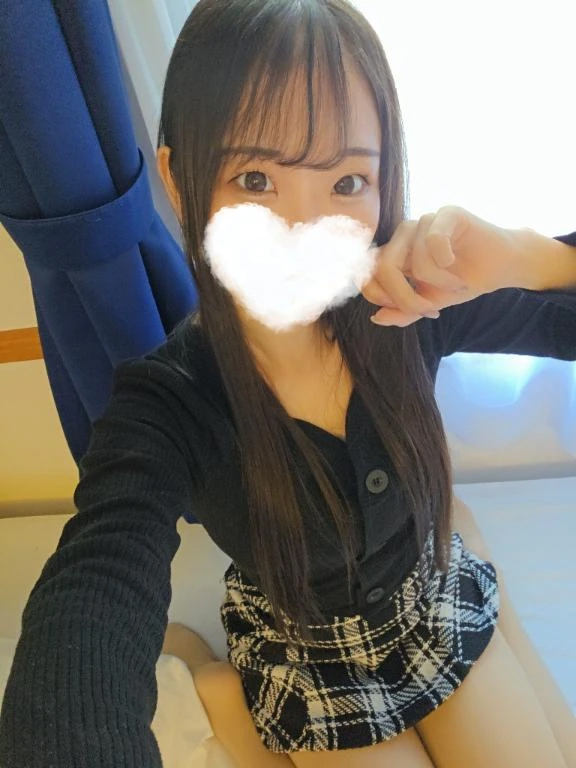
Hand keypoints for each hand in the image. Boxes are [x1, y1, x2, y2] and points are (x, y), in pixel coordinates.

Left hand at [362, 206, 522, 325]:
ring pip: (414, 261)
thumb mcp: (430, 303)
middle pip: (383, 268)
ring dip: (438, 283)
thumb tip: (376, 318)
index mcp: (395, 253)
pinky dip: (445, 262)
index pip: (368, 274)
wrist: (501, 267)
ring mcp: (424, 221)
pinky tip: (457, 264)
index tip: (412, 312)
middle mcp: (404, 235)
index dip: (382, 298)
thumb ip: (403, 311)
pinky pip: (433, 240)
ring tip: (457, 286)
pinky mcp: (447, 213)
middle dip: (405, 297)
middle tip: (430, 309)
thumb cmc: (463, 281)